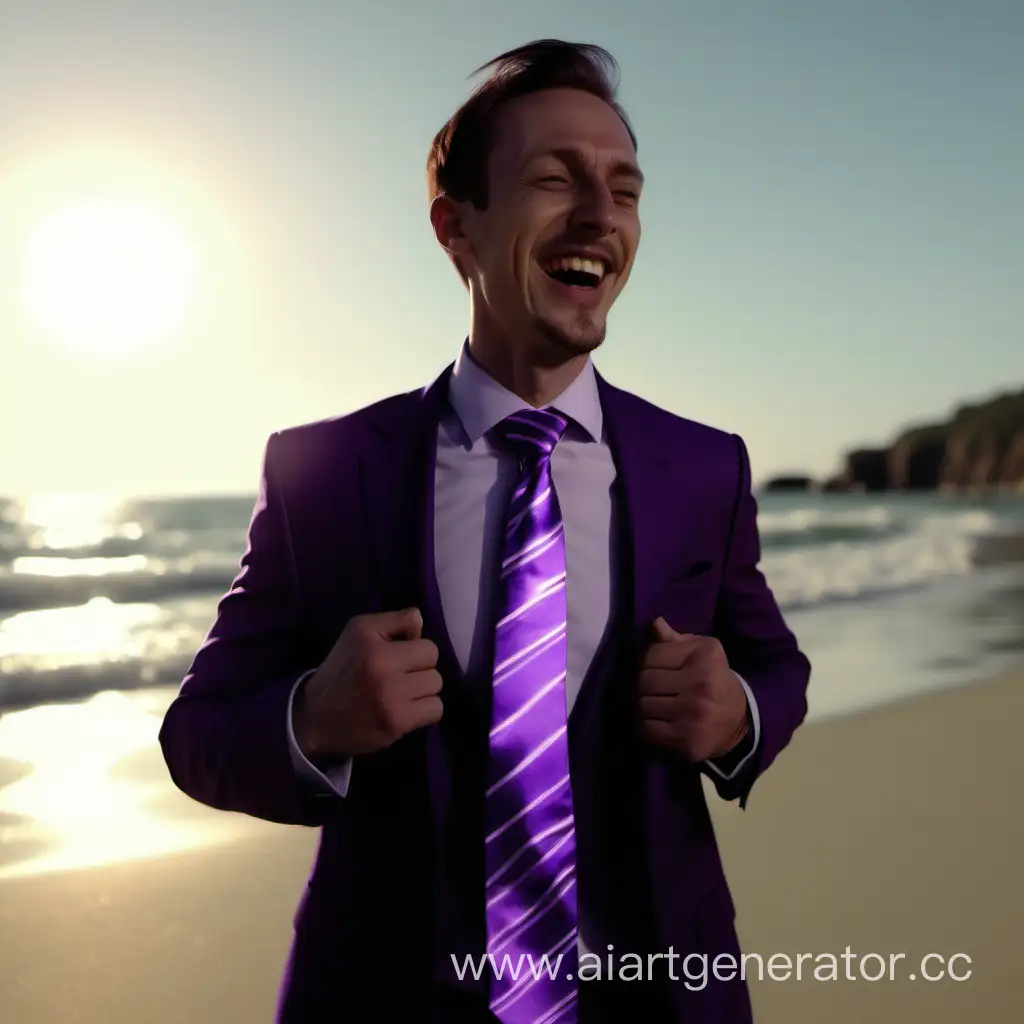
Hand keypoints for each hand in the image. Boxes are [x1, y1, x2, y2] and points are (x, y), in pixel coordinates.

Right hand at [293, 607, 441, 759]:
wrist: (316, 717)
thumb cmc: (342, 669)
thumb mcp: (359, 631)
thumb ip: (395, 621)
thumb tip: (421, 625)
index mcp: (373, 643)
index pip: (427, 644)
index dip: (415, 651)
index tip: (398, 658)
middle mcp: (383, 668)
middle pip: (434, 667)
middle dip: (420, 671)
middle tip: (399, 678)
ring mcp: (391, 699)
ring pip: (436, 688)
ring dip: (422, 692)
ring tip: (402, 694)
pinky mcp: (396, 724)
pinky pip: (435, 710)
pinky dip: (424, 711)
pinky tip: (406, 710)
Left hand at [636, 617, 747, 760]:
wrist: (739, 721)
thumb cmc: (713, 678)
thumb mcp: (701, 651)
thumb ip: (675, 639)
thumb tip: (654, 624)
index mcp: (705, 658)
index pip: (651, 655)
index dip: (645, 661)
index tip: (651, 667)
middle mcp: (701, 686)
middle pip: (644, 681)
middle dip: (640, 684)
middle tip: (647, 688)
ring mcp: (694, 716)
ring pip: (642, 705)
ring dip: (640, 705)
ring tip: (649, 703)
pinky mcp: (687, 741)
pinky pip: (647, 729)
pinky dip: (643, 725)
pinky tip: (653, 720)